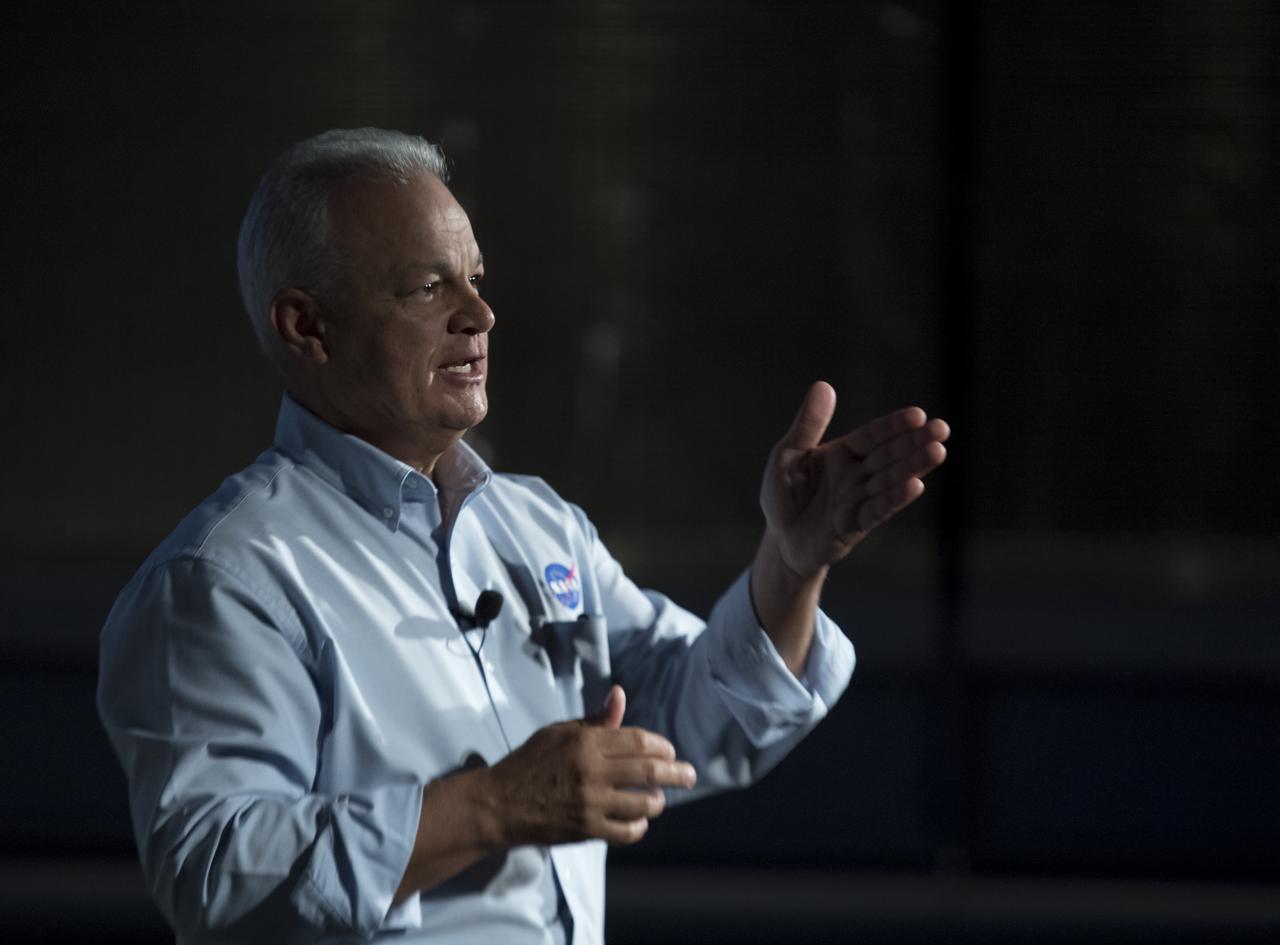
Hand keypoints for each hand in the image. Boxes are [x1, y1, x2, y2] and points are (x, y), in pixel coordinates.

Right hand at [480, 685, 696, 846]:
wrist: (500, 803)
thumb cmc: (531, 762)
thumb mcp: (560, 731)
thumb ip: (596, 720)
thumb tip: (620, 694)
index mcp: (586, 742)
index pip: (640, 741)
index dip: (662, 746)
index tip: (670, 751)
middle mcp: (591, 771)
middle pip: (650, 772)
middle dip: (678, 773)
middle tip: (690, 775)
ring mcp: (590, 803)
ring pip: (643, 804)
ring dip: (658, 801)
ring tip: (659, 798)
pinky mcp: (586, 830)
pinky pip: (626, 831)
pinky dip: (640, 826)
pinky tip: (640, 820)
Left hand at [761, 381, 949, 578]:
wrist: (779, 541)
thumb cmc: (784, 495)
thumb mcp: (787, 454)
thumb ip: (807, 425)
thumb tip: (823, 385)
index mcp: (843, 453)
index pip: (872, 436)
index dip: (893, 426)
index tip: (918, 415)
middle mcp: (856, 474)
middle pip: (889, 455)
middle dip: (914, 442)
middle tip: (942, 429)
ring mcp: (858, 500)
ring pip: (889, 480)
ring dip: (913, 466)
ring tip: (937, 452)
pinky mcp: (854, 525)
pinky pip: (877, 510)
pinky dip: (895, 498)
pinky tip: (916, 486)